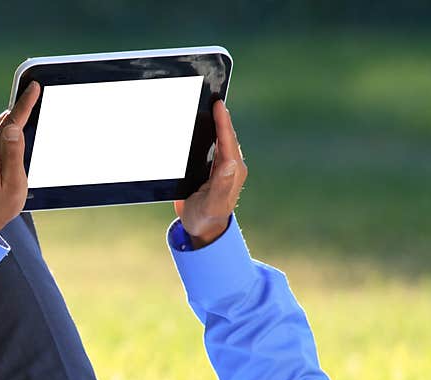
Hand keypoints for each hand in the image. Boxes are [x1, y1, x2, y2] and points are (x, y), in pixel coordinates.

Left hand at [0, 81, 40, 237]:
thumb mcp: (14, 186)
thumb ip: (14, 155)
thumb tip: (13, 127)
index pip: (10, 121)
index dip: (25, 103)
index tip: (34, 86)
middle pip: (4, 122)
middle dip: (21, 118)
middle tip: (38, 112)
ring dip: (12, 130)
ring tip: (23, 144)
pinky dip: (3, 138)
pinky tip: (10, 151)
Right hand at [174, 100, 247, 248]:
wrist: (202, 230)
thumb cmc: (207, 218)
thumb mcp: (213, 202)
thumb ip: (222, 184)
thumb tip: (232, 163)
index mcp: (232, 171)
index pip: (227, 140)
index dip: (223, 121)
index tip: (218, 103)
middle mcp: (229, 166)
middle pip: (225, 136)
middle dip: (220, 117)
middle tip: (212, 97)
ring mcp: (220, 168)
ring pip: (218, 140)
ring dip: (214, 124)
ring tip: (207, 107)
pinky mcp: (211, 171)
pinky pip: (211, 148)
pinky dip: (207, 136)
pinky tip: (198, 127)